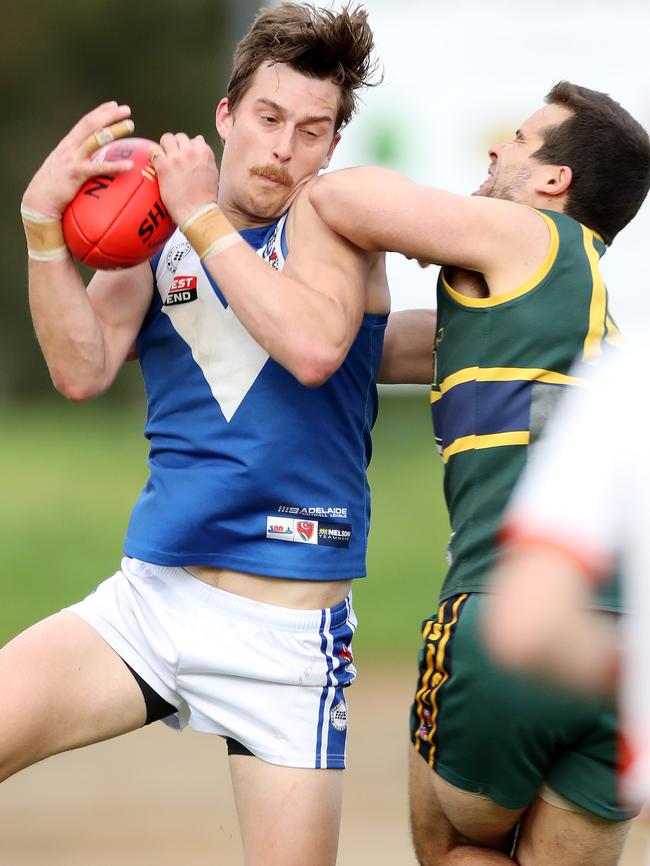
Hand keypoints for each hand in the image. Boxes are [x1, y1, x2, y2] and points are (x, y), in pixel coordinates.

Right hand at [22, 102, 134, 218]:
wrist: (39, 202)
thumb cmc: (53, 189)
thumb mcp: (63, 169)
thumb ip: (76, 161)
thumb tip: (91, 163)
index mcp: (67, 145)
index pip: (85, 123)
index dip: (99, 112)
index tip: (114, 105)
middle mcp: (69, 147)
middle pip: (91, 124)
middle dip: (109, 115)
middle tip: (127, 110)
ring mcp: (72, 159)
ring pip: (96, 139)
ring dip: (114, 130)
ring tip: (131, 124)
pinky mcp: (76, 173)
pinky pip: (99, 167)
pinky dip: (115, 165)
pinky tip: (130, 165)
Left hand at [151, 133, 218, 225]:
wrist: (197, 212)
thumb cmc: (205, 197)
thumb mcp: (212, 172)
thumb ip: (205, 155)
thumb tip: (199, 141)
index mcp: (204, 153)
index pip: (194, 139)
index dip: (188, 147)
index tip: (185, 156)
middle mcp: (191, 152)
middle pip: (179, 137)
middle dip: (176, 145)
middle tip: (173, 157)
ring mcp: (177, 158)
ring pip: (166, 139)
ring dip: (164, 147)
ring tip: (164, 159)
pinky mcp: (164, 166)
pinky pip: (154, 152)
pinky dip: (154, 157)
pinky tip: (157, 166)